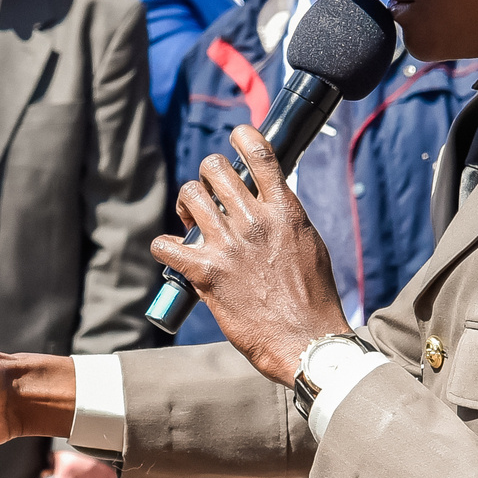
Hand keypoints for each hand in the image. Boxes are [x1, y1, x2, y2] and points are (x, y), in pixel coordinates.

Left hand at [153, 125, 351, 386]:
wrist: (306, 340)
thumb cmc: (313, 298)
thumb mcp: (310, 244)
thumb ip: (287, 217)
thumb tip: (270, 200)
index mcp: (284, 211)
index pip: (261, 155)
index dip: (243, 137)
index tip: (236, 136)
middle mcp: (255, 222)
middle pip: (215, 169)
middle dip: (207, 175)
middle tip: (208, 195)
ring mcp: (228, 246)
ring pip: (189, 196)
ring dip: (186, 204)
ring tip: (191, 218)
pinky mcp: (206, 273)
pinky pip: (166, 245)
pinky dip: (164, 245)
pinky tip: (172, 251)